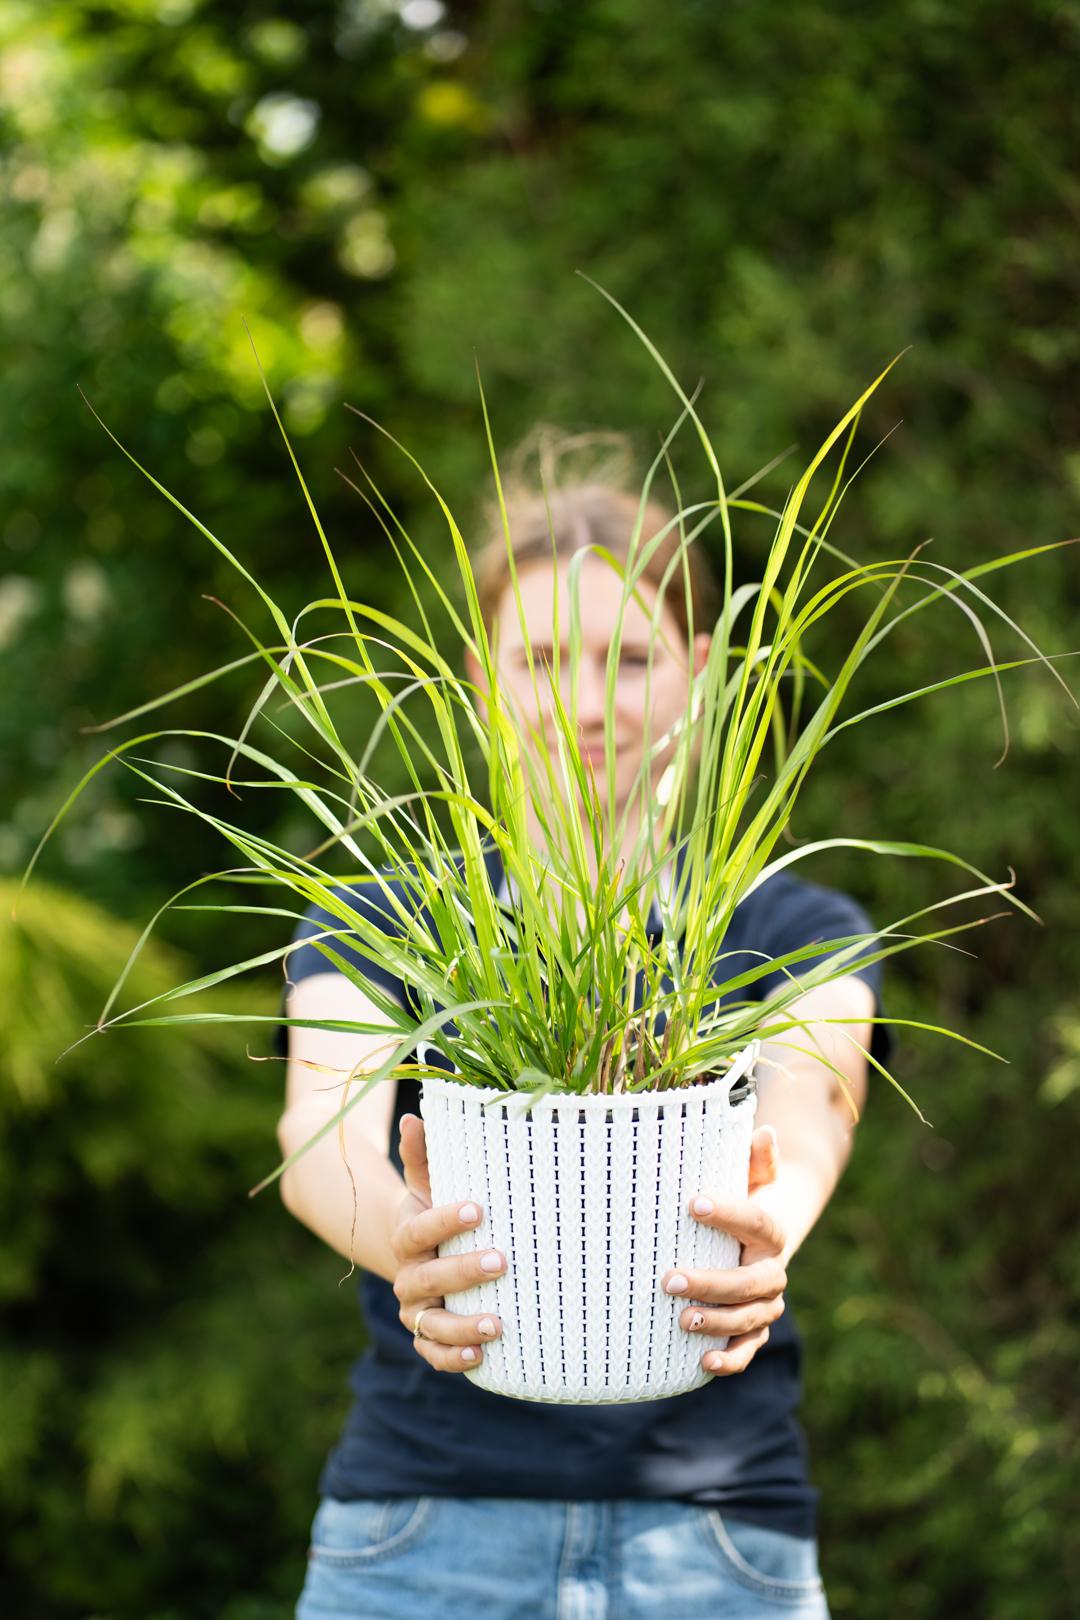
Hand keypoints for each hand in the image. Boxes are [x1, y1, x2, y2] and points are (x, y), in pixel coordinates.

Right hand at [391, 1113, 504, 1372]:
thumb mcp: (428, 1184)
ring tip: (498, 1324)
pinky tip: (482, 1356)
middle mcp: (407, 1276)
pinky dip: (454, 1359)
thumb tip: (416, 1115)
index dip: (445, 1220)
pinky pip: (434, 1354)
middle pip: (428, 1278)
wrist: (418, 1254)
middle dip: (463, 1271)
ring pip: (431, 1324)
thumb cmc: (435, 1210)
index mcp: (408, 1236)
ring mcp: (416, 1311)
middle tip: (501, 1260)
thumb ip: (423, 1155)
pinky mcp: (427, 1337)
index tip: (478, 1208)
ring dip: (462, 1326)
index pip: (420, 1228)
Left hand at [661, 1125, 786, 1376]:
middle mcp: (773, 1271)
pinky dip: (730, 1360)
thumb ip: (752, 1161)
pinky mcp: (754, 1332)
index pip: (755, 1221)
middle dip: (712, 1282)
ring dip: (717, 1321)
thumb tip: (763, 1131)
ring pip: (749, 1318)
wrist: (755, 1245)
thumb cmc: (738, 1206)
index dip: (728, 1212)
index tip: (693, 1203)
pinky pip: (748, 1350)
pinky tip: (703, 1362)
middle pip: (750, 1282)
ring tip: (681, 1318)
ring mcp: (765, 1305)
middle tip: (669, 1279)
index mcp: (770, 1230)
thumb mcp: (747, 1181)